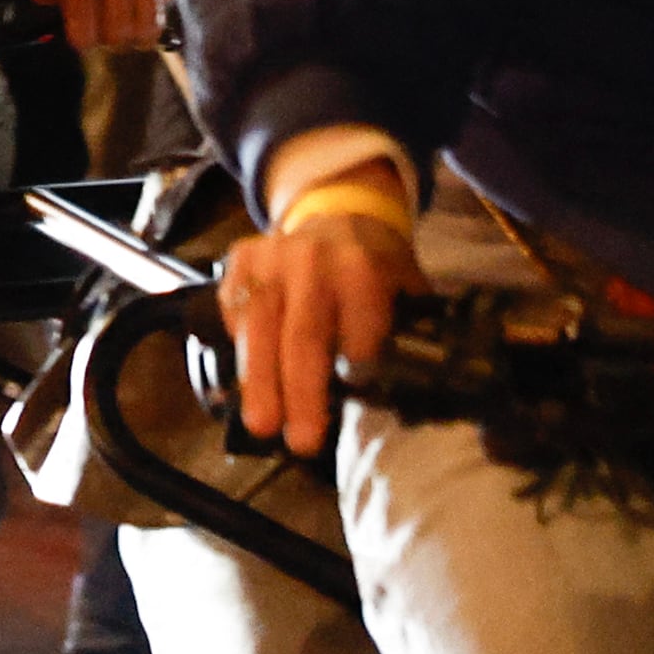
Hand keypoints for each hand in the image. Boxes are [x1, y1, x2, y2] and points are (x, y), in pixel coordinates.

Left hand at [55, 0, 168, 53]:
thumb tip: (48, 17)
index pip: (82, 3)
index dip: (82, 32)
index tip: (82, 45)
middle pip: (120, 22)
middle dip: (111, 39)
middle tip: (105, 38)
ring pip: (150, 20)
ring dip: (137, 35)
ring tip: (127, 35)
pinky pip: (165, 3)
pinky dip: (154, 13)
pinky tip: (140, 8)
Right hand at [216, 196, 419, 455]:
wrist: (338, 212)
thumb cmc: (378, 267)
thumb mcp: (407, 287)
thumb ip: (410, 330)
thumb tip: (419, 393)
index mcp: (363, 268)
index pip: (358, 326)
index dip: (357, 365)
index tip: (355, 401)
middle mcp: (313, 260)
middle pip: (303, 335)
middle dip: (301, 391)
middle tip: (301, 441)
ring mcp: (269, 259)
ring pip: (258, 327)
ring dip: (259, 382)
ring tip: (262, 426)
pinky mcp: (239, 261)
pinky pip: (234, 313)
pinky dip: (237, 352)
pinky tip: (244, 386)